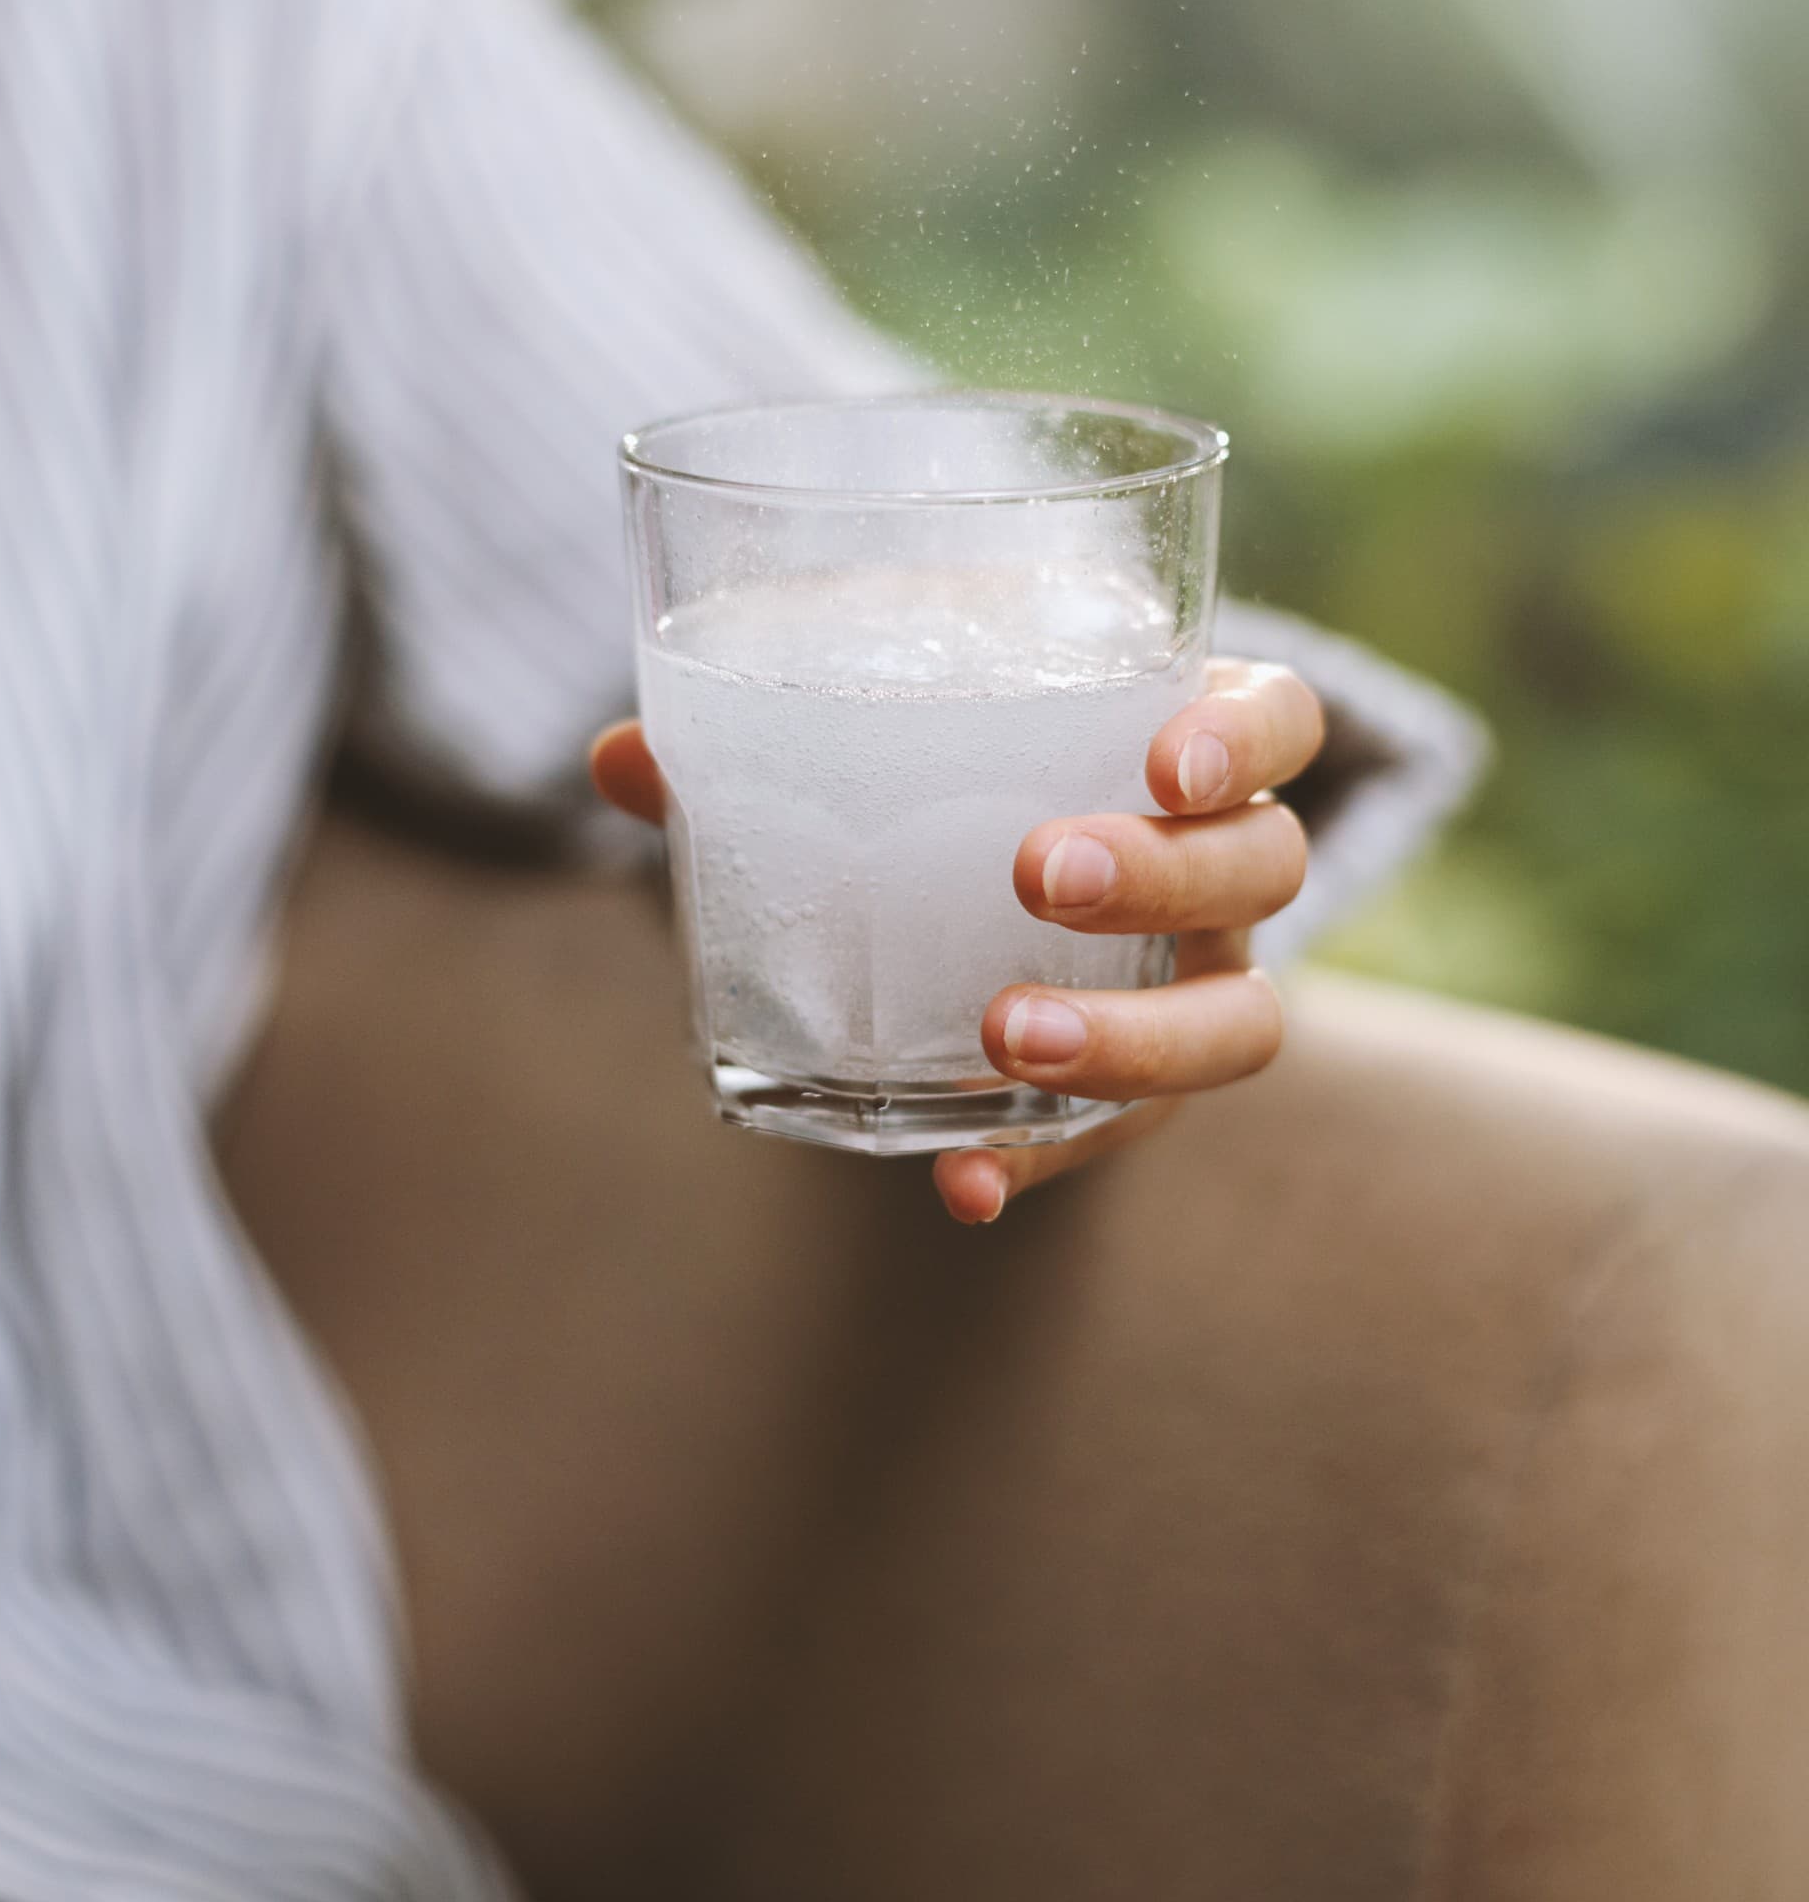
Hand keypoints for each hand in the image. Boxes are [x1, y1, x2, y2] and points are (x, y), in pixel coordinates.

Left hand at [589, 658, 1322, 1226]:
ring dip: (1133, 1036)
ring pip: (1237, 1022)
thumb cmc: (937, 767)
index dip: (1247, 735)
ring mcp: (1194, 985)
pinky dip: (1041, 1160)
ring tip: (1009, 1039)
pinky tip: (963, 1183)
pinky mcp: (1137, 1091)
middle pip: (1265, 866)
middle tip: (1045, 872)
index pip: (1279, 718)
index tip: (1171, 758)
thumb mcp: (869, 731)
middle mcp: (1222, 867)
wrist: (962, 890)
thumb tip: (621, 756)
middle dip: (1168, 875)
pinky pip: (1114, 1139)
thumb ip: (763, 736)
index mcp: (1181, 739)